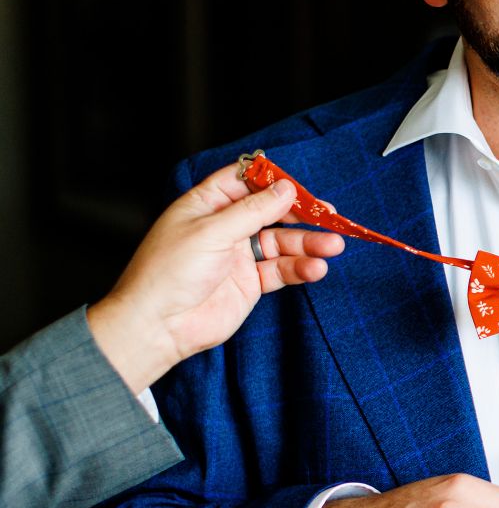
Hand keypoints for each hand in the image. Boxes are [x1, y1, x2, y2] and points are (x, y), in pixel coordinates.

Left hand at [88, 162, 345, 392]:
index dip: (272, 181)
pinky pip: (281, 270)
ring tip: (333, 246)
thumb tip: (285, 188)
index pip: (244, 182)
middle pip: (271, 211)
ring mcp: (238, 255)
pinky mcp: (249, 282)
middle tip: (329, 214)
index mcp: (206, 205)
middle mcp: (224, 227)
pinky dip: (300, 268)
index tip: (299, 185)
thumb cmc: (169, 273)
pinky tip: (315, 268)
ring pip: (282, 242)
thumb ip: (253, 210)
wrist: (157, 326)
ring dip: (308, 243)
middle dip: (301, 213)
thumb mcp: (212, 232)